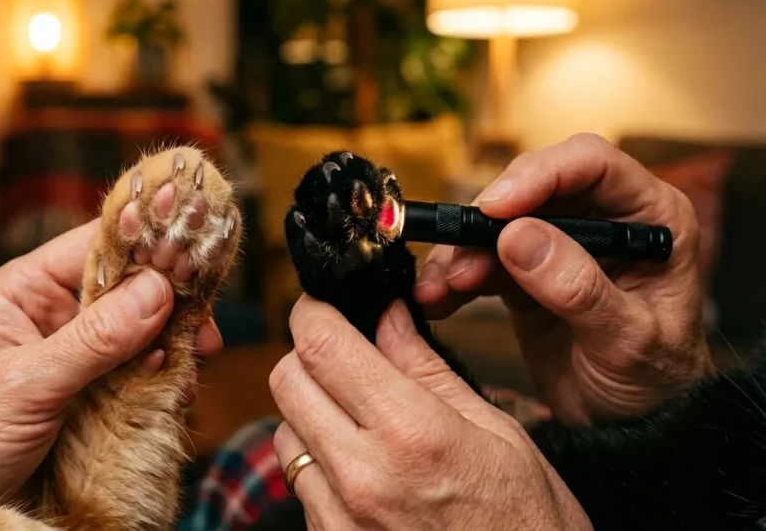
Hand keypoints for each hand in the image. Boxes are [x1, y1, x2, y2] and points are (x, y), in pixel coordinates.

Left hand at [0, 219, 221, 500]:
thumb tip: (157, 289)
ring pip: (142, 331)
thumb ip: (94, 338)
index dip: (148, 243)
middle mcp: (55, 314)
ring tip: (193, 363)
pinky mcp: (90, 393)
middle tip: (204, 324)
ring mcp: (75, 354)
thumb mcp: (26, 383)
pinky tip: (176, 391)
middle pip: (129, 286)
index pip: (98, 244)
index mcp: (26, 290)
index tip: (195, 251)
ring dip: (171, 345)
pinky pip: (139, 373)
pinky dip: (164, 379)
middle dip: (170, 302)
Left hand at [270, 296, 591, 530]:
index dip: (315, 311)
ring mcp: (339, 517)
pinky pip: (298, 483)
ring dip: (310, 413)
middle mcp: (362, 475)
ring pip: (284, 430)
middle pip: (286, 380)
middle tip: (347, 358)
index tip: (325, 304)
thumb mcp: (496, 432)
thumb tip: (387, 314)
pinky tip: (363, 470)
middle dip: (308, 356)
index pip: (322, 345)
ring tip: (362, 424)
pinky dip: (317, 462)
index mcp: (412, 432)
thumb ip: (427, 368)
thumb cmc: (529, 523)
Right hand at [415, 133, 710, 424]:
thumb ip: (577, 287)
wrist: (635, 426)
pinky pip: (482, 260)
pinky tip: (436, 298)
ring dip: (461, 252)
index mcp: (648, 217)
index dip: (539, 175)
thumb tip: (518, 237)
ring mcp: (561, 245)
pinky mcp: (526, 273)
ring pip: (498, 224)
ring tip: (438, 288)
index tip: (495, 207)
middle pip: (532, 188)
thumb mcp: (626, 339)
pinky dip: (455, 277)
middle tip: (458, 258)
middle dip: (486, 221)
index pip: (592, 165)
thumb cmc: (655, 381)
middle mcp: (603, 220)